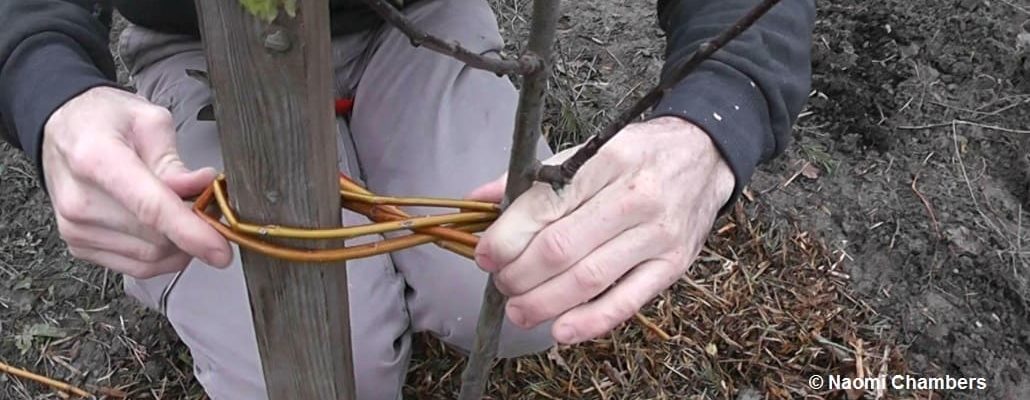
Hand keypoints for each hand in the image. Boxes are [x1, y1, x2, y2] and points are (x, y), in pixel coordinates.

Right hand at [42, 86, 230, 277]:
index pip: (151, 208)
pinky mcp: (80, 245)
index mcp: (97, 159)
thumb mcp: (149, 122)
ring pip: (151, 258)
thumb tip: (201, 191)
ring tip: (182, 213)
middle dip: (193, 230)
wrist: (63, 130)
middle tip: (206, 207)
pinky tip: (166, 231)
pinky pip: (137, 267)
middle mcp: (80, 200)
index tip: (222, 250)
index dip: (191, 233)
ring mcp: (76, 228)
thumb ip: (176, 162)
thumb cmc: (105, 120)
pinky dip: (163, 255)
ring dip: (180, 244)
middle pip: (155, 238)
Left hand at [470, 116, 733, 343]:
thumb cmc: (637, 155)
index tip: (485, 256)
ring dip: (544, 302)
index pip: (544, 205)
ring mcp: (657, 234)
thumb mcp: (589, 150)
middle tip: (502, 284)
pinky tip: (560, 329)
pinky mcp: (674, 264)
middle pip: (561, 248)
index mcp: (606, 160)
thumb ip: (533, 178)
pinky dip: (590, 321)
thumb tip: (477, 201)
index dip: (506, 238)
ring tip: (519, 311)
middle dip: (519, 274)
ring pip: (589, 279)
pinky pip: (627, 301)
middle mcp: (634, 196)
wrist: (705, 155)